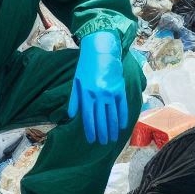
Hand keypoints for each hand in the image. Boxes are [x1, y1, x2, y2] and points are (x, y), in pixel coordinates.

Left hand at [67, 30, 127, 144]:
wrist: (101, 50)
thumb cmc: (86, 66)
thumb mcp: (76, 81)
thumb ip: (75, 100)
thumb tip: (72, 116)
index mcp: (86, 94)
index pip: (88, 118)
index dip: (90, 130)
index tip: (91, 140)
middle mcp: (99, 95)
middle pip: (101, 120)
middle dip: (102, 133)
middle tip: (103, 144)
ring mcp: (111, 93)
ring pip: (112, 116)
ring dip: (112, 130)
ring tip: (112, 139)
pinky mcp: (120, 89)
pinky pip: (123, 107)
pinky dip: (123, 118)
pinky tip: (122, 127)